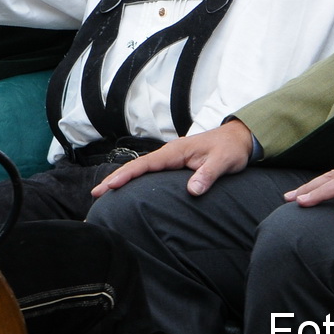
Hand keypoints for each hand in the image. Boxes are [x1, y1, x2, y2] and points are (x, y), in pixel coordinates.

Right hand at [92, 120, 254, 197]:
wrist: (238, 139)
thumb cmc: (230, 149)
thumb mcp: (222, 162)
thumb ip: (207, 175)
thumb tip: (191, 191)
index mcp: (175, 151)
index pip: (145, 165)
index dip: (126, 175)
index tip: (110, 186)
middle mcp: (169, 153)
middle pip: (137, 167)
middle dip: (116, 179)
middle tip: (96, 194)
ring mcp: (170, 158)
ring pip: (141, 169)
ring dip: (122, 179)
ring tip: (104, 192)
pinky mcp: (174, 164)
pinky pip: (149, 171)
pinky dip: (135, 178)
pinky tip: (128, 188)